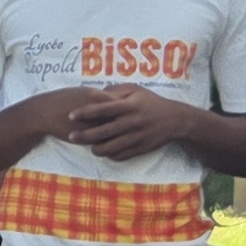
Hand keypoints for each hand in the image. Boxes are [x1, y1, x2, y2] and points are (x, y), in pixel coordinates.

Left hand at [64, 84, 198, 161]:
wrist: (175, 120)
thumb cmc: (151, 102)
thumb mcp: (135, 90)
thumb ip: (115, 91)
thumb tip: (94, 94)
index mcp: (128, 106)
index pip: (102, 109)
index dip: (84, 113)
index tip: (70, 115)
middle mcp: (131, 122)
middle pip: (102, 131)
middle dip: (84, 136)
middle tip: (70, 136)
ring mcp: (135, 137)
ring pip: (110, 148)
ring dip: (95, 149)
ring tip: (89, 147)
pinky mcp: (140, 149)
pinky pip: (121, 155)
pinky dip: (110, 155)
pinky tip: (105, 152)